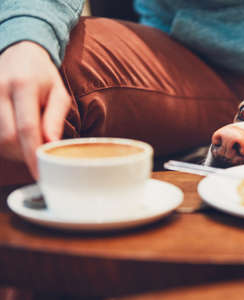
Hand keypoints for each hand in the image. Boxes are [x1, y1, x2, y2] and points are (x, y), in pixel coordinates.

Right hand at [0, 41, 70, 178]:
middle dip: (23, 155)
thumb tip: (51, 145)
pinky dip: (2, 143)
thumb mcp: (58, 93)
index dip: (33, 155)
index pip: (27, 128)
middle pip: (7, 137)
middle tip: (37, 158)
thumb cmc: (42, 76)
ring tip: (27, 145)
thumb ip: (55, 118)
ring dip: (12, 151)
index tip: (40, 173)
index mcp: (23, 85)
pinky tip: (15, 139)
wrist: (18, 51)